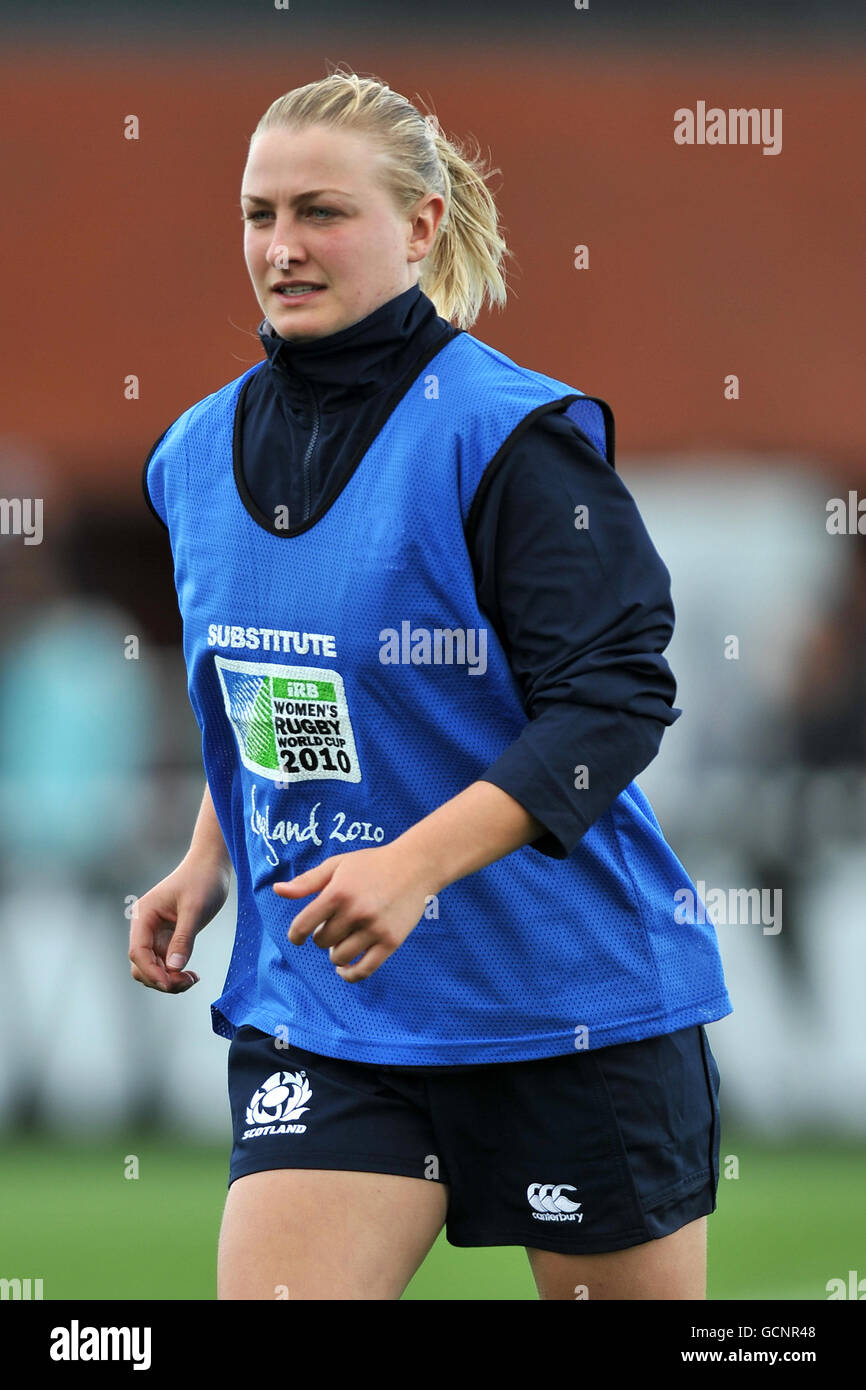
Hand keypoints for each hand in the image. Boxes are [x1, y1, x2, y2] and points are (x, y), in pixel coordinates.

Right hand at [129, 854, 230, 993]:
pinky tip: (192, 975)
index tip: (172, 983)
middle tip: (189, 981)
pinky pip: (164, 964)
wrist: (211, 866)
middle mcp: (144, 926)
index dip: (152, 972)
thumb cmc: (202, 881)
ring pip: (152, 968)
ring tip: (192, 979)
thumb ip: (183, 938)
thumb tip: (173, 968)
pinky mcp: (167, 938)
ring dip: (169, 979)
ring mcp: (155, 934)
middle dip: (161, 979)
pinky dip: (175, 973)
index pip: (138, 952)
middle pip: (141, 965)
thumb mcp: (195, 909)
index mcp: (144, 915)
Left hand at [273, 844, 434, 981]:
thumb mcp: (337, 865)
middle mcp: (355, 912)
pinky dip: (349, 975)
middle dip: (322, 936)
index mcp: (337, 893)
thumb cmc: (372, 864)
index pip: (302, 926)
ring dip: (335, 953)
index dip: (296, 935)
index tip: (298, 937)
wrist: (416, 866)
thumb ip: (307, 881)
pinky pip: (363, 970)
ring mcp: (374, 929)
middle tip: (334, 926)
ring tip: (342, 940)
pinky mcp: (390, 942)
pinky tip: (344, 970)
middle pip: (321, 941)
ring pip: (339, 957)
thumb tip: (277, 891)